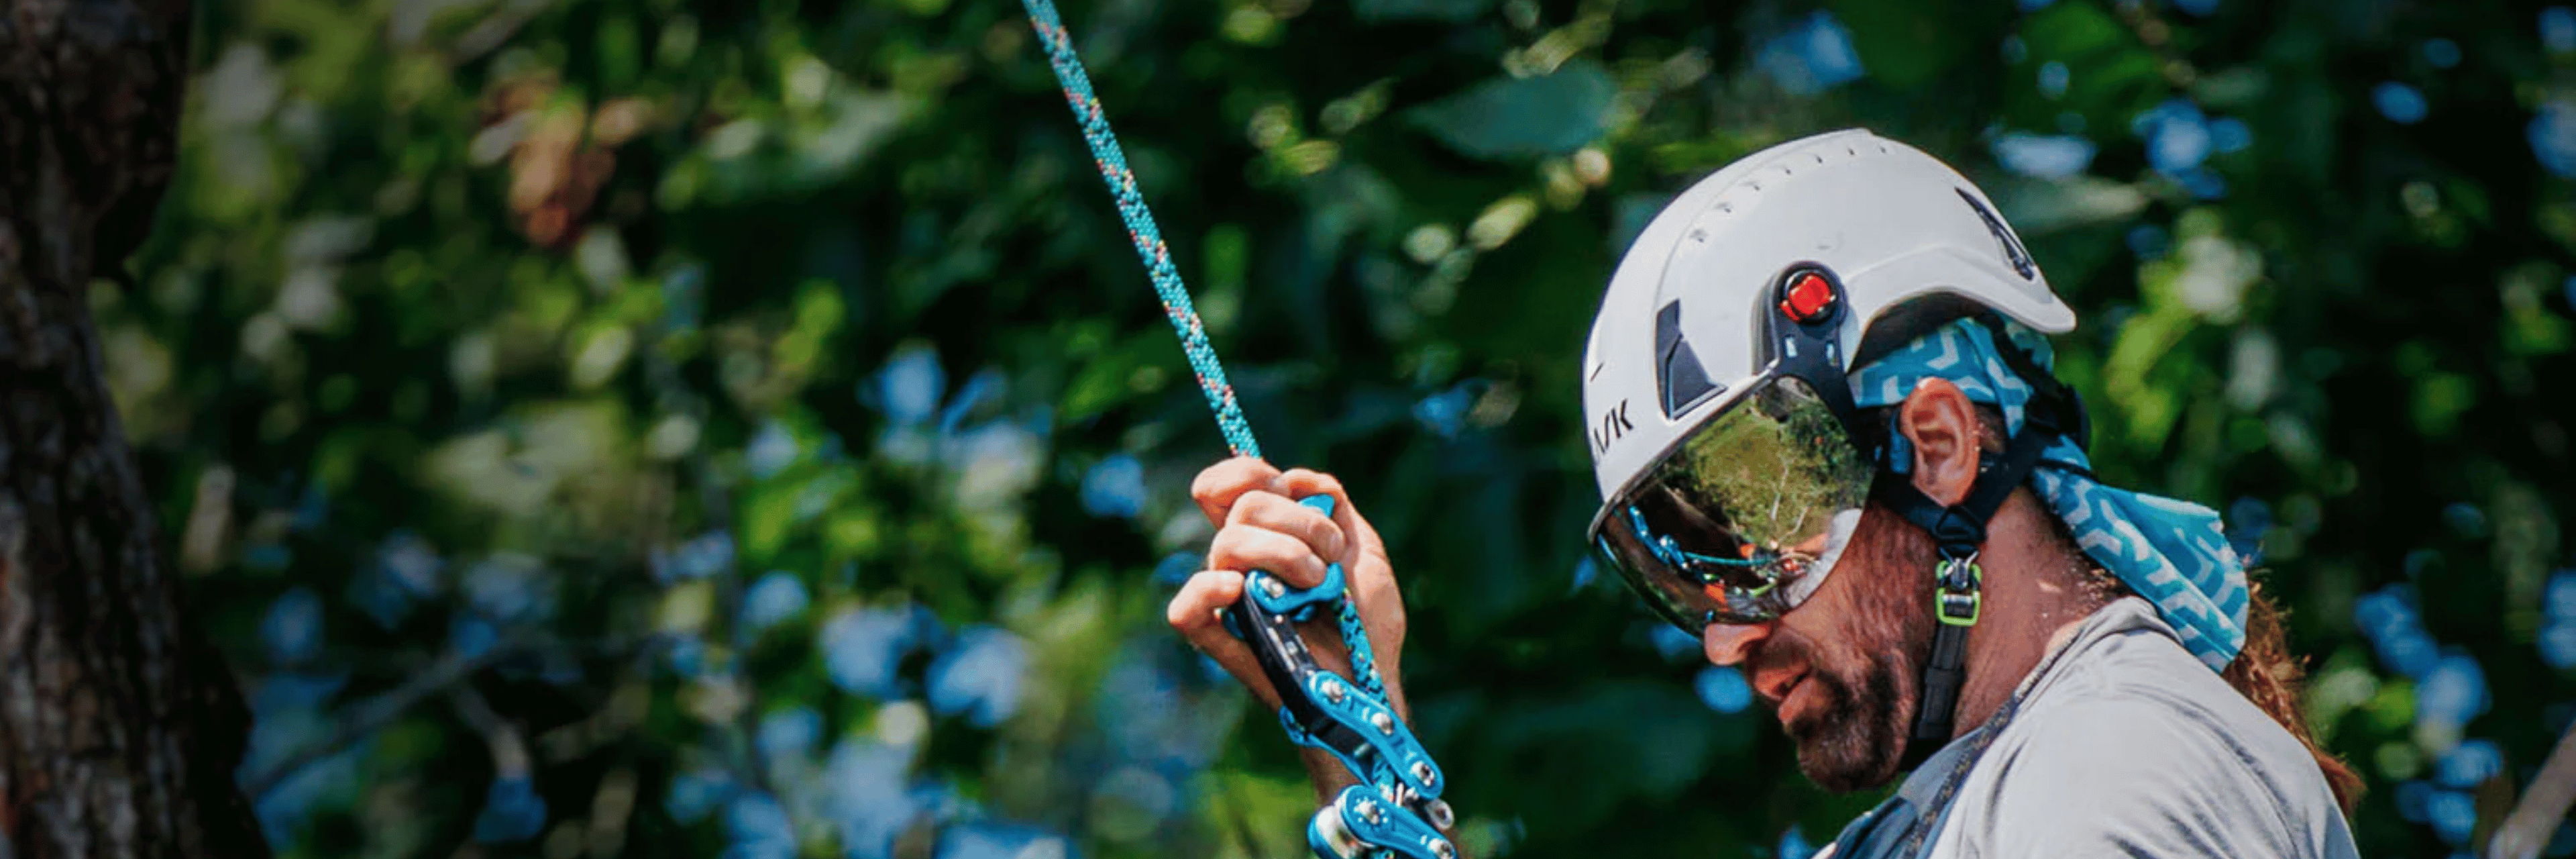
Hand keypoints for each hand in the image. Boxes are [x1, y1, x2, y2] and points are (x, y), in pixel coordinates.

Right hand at [1166, 457, 1408, 797]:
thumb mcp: (1363, 550)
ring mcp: (1229, 599)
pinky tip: (1240, 589)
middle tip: (1330, 559)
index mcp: (1267, 536)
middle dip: (1299, 522)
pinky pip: (1185, 609)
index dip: (1248, 472)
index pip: (1227, 486)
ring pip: (1228, 544)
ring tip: (1318, 586)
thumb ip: (1333, 504)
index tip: (1288, 488)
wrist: (1374, 680)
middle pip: (1242, 508)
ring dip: (1286, 554)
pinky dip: (1207, 591)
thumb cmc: (1367, 623)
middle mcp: (1240, 563)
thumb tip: (1296, 478)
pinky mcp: (1220, 639)